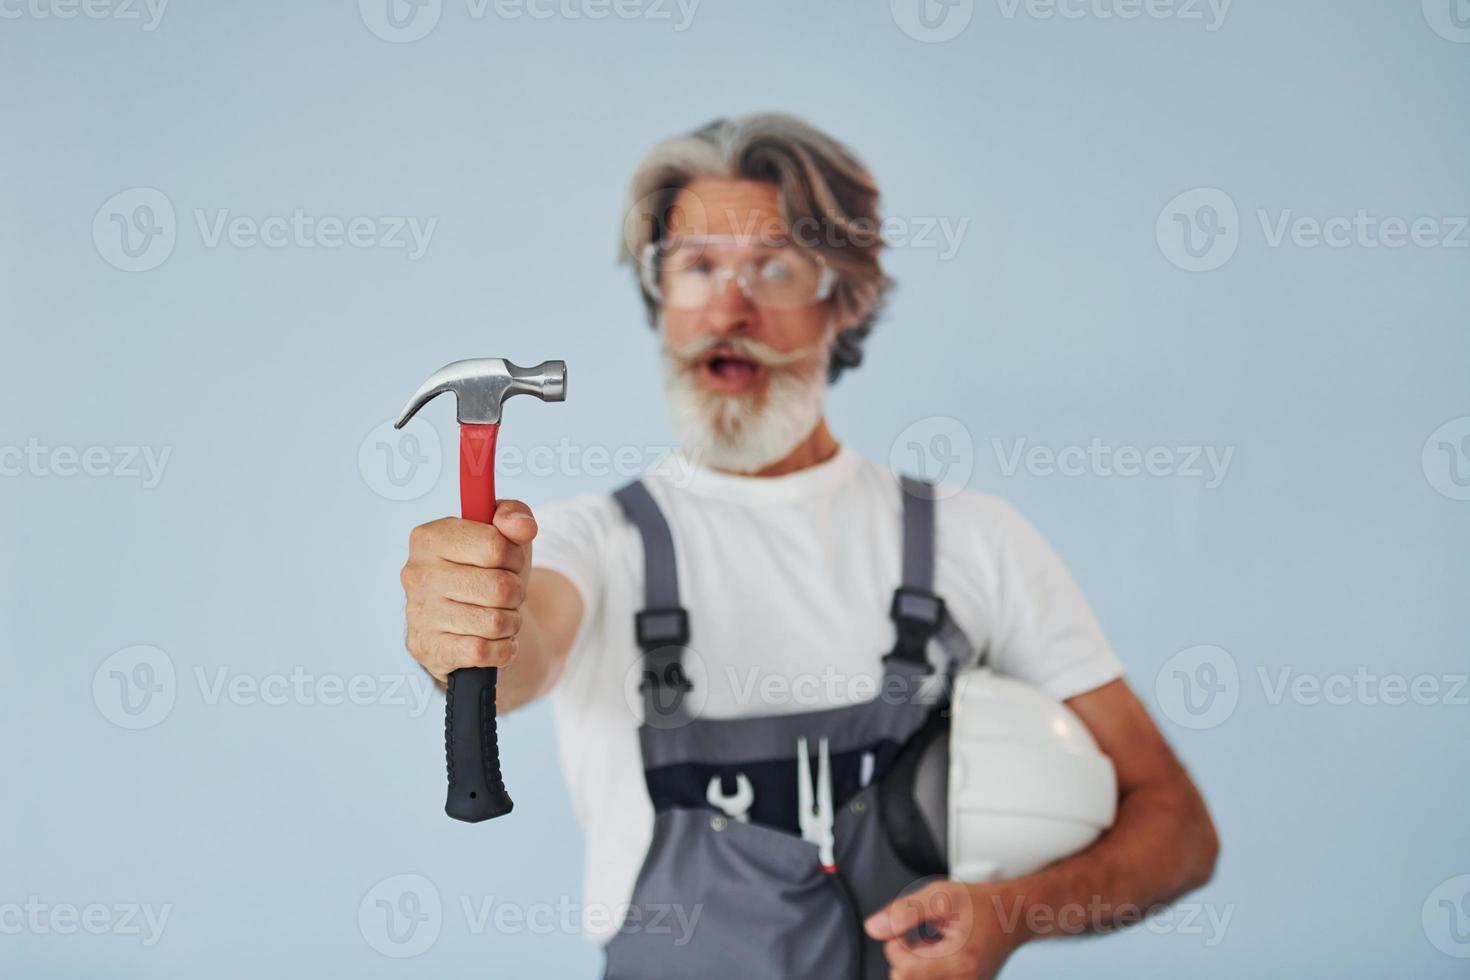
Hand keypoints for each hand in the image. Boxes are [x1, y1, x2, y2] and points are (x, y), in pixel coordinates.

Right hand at [400, 501, 538, 683]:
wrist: (466, 623)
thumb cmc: (487, 571)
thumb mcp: (504, 536)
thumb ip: (515, 515)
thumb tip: (524, 527)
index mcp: (428, 537)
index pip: (495, 545)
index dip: (514, 556)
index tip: (508, 561)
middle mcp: (416, 574)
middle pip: (499, 587)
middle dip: (515, 592)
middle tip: (507, 593)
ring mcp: (419, 614)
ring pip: (494, 622)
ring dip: (510, 622)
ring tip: (500, 615)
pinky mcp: (428, 649)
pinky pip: (482, 652)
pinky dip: (502, 649)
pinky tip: (497, 641)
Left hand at [865, 880, 1023, 979]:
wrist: (1013, 915)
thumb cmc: (983, 904)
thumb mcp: (941, 896)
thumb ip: (905, 912)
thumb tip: (874, 928)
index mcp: (958, 961)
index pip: (902, 970)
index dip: (895, 944)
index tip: (905, 928)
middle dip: (904, 957)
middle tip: (920, 935)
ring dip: (916, 964)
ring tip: (933, 944)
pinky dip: (928, 969)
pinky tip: (940, 953)